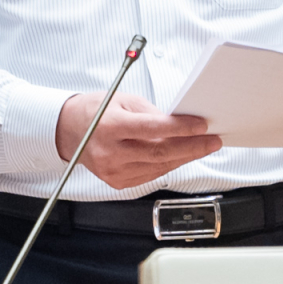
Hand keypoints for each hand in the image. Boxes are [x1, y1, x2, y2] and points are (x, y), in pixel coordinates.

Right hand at [57, 91, 220, 189]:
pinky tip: (181, 156)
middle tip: (213, 141)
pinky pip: (151, 175)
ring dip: (185, 157)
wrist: (69, 132)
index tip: (202, 125)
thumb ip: (152, 113)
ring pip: (159, 166)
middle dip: (192, 147)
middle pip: (160, 152)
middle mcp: (110, 152)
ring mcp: (113, 171)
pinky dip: (169, 165)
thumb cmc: (96, 111)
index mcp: (110, 127)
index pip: (153, 129)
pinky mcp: (117, 182)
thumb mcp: (123, 101)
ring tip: (203, 147)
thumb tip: (181, 122)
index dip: (181, 128)